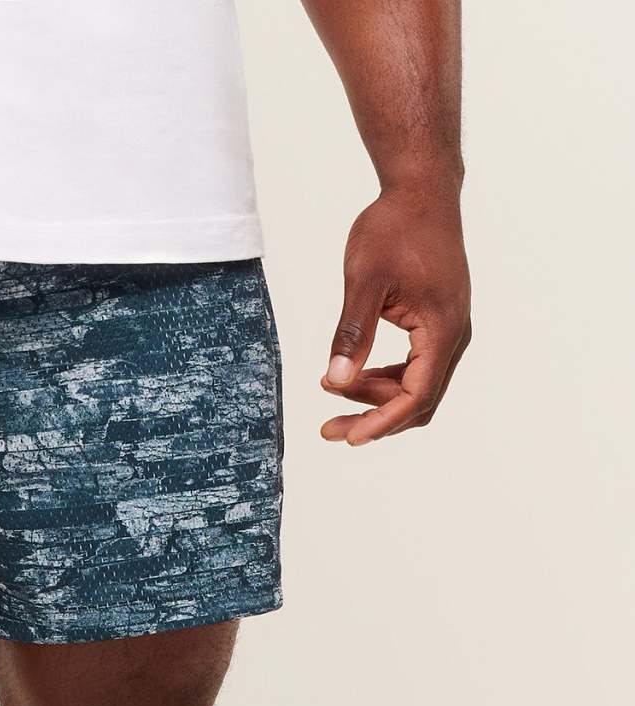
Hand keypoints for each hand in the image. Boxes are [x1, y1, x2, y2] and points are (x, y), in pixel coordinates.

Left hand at [320, 188, 471, 445]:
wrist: (421, 190)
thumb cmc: (394, 228)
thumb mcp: (365, 281)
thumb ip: (351, 333)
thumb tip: (335, 381)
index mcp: (443, 329)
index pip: (415, 395)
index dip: (381, 422)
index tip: (348, 437)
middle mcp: (454, 334)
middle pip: (418, 399)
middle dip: (374, 418)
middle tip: (328, 429)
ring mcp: (449, 329)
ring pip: (416, 385)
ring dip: (375, 398)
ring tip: (330, 391)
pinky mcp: (438, 321)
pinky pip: (415, 366)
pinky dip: (383, 378)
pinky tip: (350, 374)